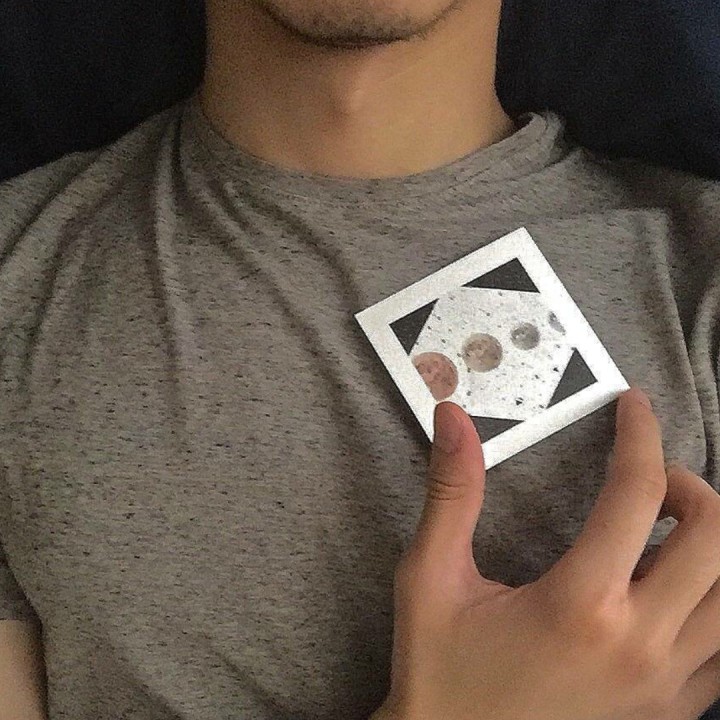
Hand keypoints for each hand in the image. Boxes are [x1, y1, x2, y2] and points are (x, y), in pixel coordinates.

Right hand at [371, 388, 719, 719]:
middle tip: (650, 479)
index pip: (637, 494)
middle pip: (716, 538)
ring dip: (713, 544)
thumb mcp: (430, 576)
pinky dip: (715, 600)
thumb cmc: (439, 667)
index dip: (641, 435)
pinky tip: (671, 588)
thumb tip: (453, 417)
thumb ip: (452, 493)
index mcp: (579, 604)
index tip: (634, 406)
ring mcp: (665, 686)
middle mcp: (638, 645)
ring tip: (665, 531)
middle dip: (691, 486)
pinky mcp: (669, 711)